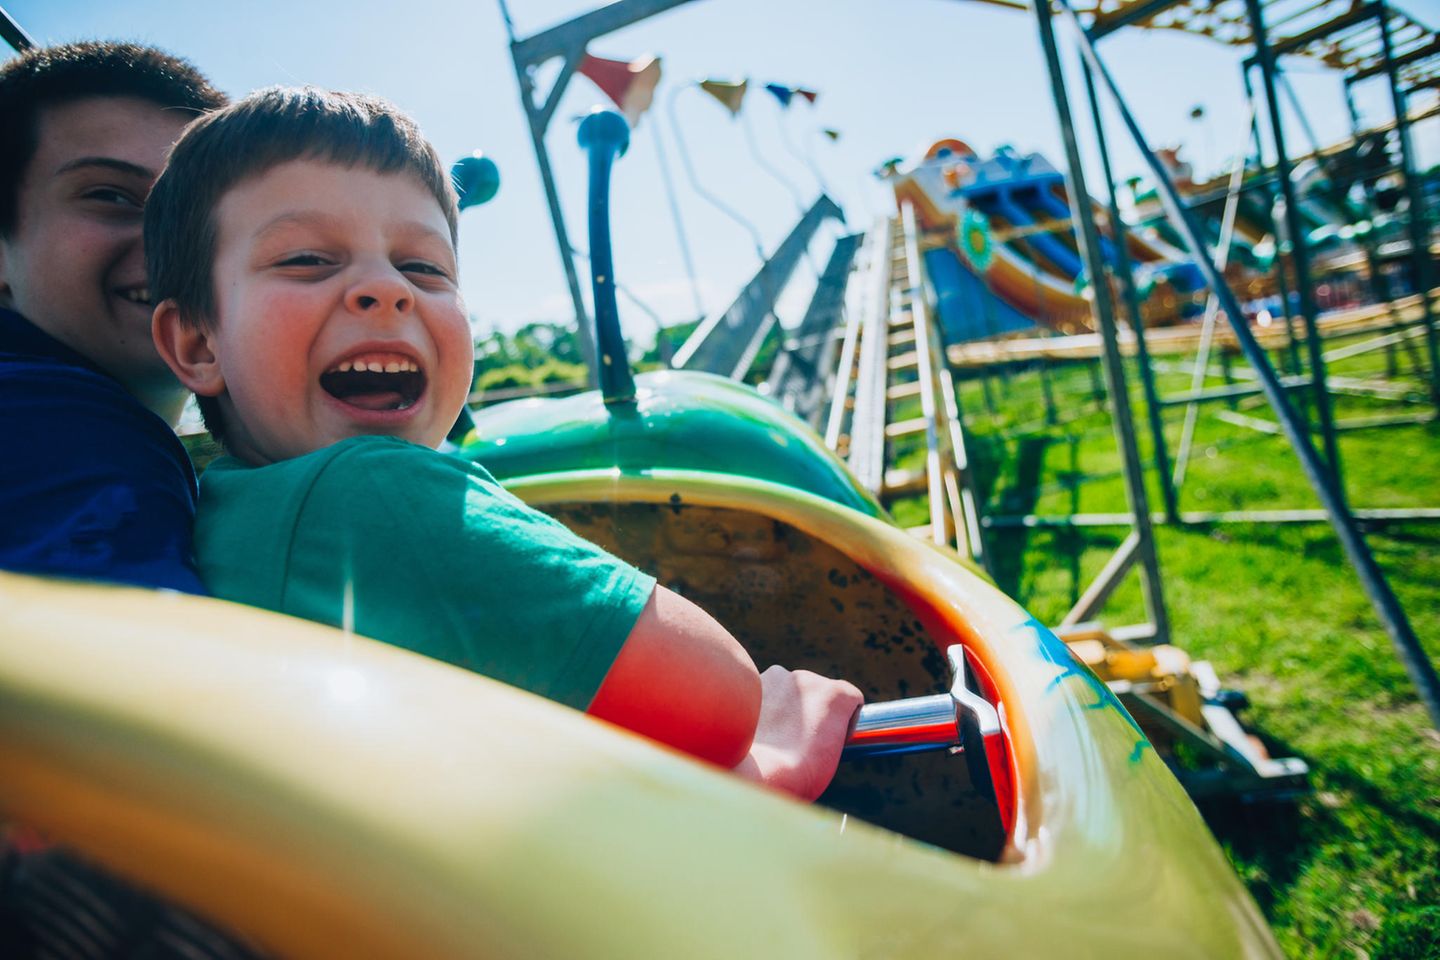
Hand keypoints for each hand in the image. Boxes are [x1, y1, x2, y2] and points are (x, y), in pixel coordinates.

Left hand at [732, 666, 862, 801]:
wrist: (755, 771)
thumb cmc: (799, 773)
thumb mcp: (829, 754)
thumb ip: (829, 733)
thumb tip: (817, 732)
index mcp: (836, 694)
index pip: (850, 699)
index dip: (845, 721)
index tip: (833, 740)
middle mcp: (809, 679)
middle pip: (817, 693)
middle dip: (813, 713)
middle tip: (802, 742)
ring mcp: (779, 677)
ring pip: (790, 691)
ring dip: (788, 708)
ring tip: (777, 739)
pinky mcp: (754, 684)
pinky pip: (767, 693)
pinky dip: (766, 708)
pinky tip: (760, 732)